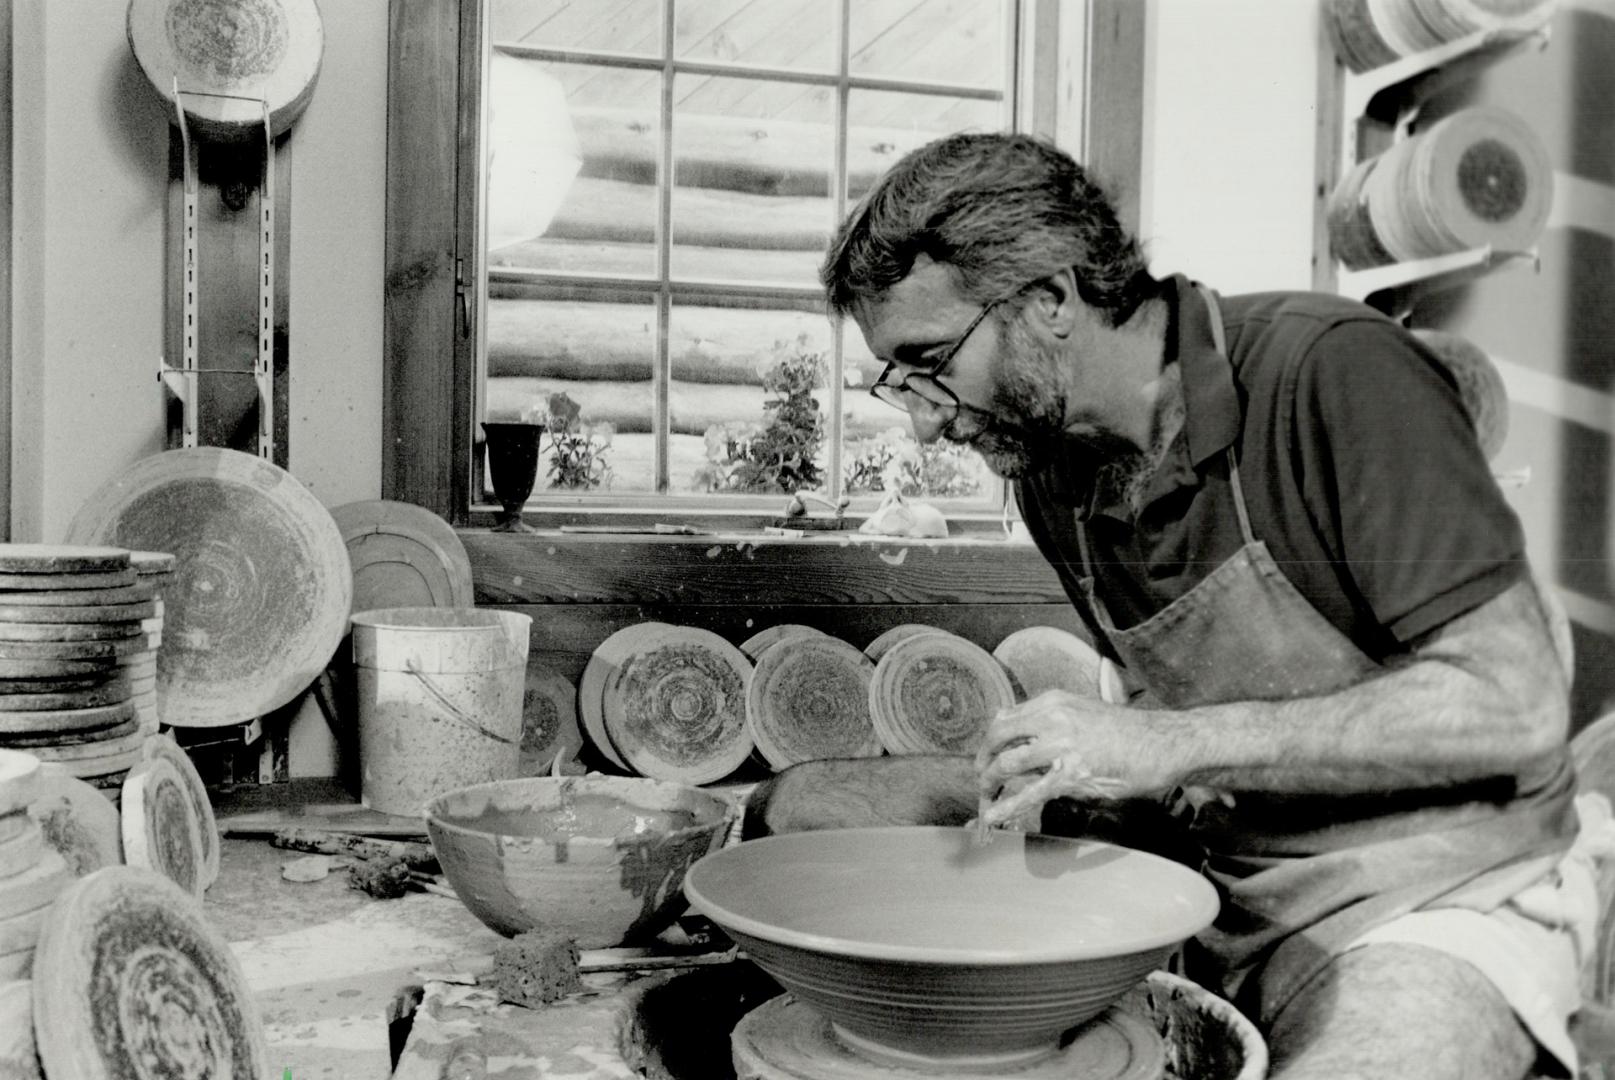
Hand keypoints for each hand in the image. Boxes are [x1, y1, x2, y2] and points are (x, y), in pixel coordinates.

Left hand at [973, 690, 1167, 828]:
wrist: (1163, 743)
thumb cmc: (1127, 732)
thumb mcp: (1083, 713)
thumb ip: (1050, 723)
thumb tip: (1018, 738)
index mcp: (1053, 701)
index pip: (1005, 718)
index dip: (990, 742)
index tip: (986, 757)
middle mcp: (1052, 718)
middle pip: (998, 738)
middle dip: (983, 761)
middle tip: (981, 780)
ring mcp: (1060, 746)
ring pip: (1007, 765)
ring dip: (990, 785)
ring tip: (985, 800)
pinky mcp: (1071, 775)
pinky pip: (1030, 793)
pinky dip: (1006, 807)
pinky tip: (992, 818)